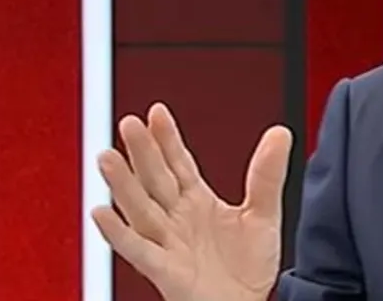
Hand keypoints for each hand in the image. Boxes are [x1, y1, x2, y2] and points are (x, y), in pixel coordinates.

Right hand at [91, 103, 294, 300]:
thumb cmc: (247, 268)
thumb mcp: (264, 214)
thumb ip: (267, 175)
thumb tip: (280, 133)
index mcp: (197, 202)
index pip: (177, 163)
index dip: (167, 138)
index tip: (156, 112)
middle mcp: (177, 219)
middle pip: (155, 180)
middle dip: (142, 152)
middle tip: (128, 124)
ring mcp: (168, 244)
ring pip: (140, 209)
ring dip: (122, 185)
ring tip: (108, 158)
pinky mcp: (165, 271)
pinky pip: (138, 250)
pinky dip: (119, 233)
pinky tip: (102, 213)